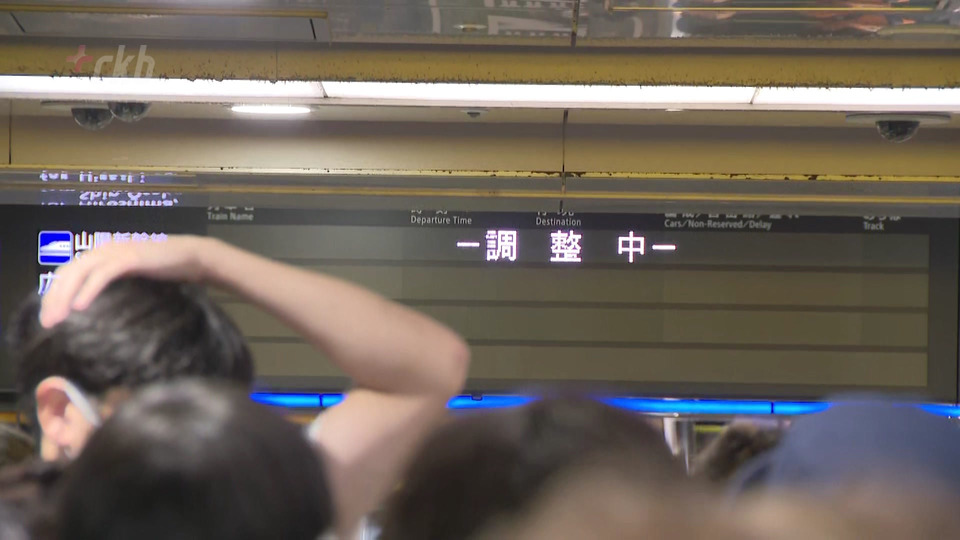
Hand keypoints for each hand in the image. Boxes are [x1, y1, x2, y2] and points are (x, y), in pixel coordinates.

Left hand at [40, 235, 213, 327]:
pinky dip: (89, 290)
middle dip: (53, 298)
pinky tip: (81, 307)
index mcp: (101, 253)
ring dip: (65, 296)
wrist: (192, 257)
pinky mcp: (130, 257)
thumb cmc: (165, 270)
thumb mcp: (131, 279)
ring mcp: (116, 251)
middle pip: (67, 273)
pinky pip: (103, 274)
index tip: (48, 318)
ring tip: (59, 319)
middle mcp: (103, 249)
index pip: (67, 273)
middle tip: (47, 324)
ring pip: (79, 272)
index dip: (53, 294)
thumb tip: (95, 309)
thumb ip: (112, 285)